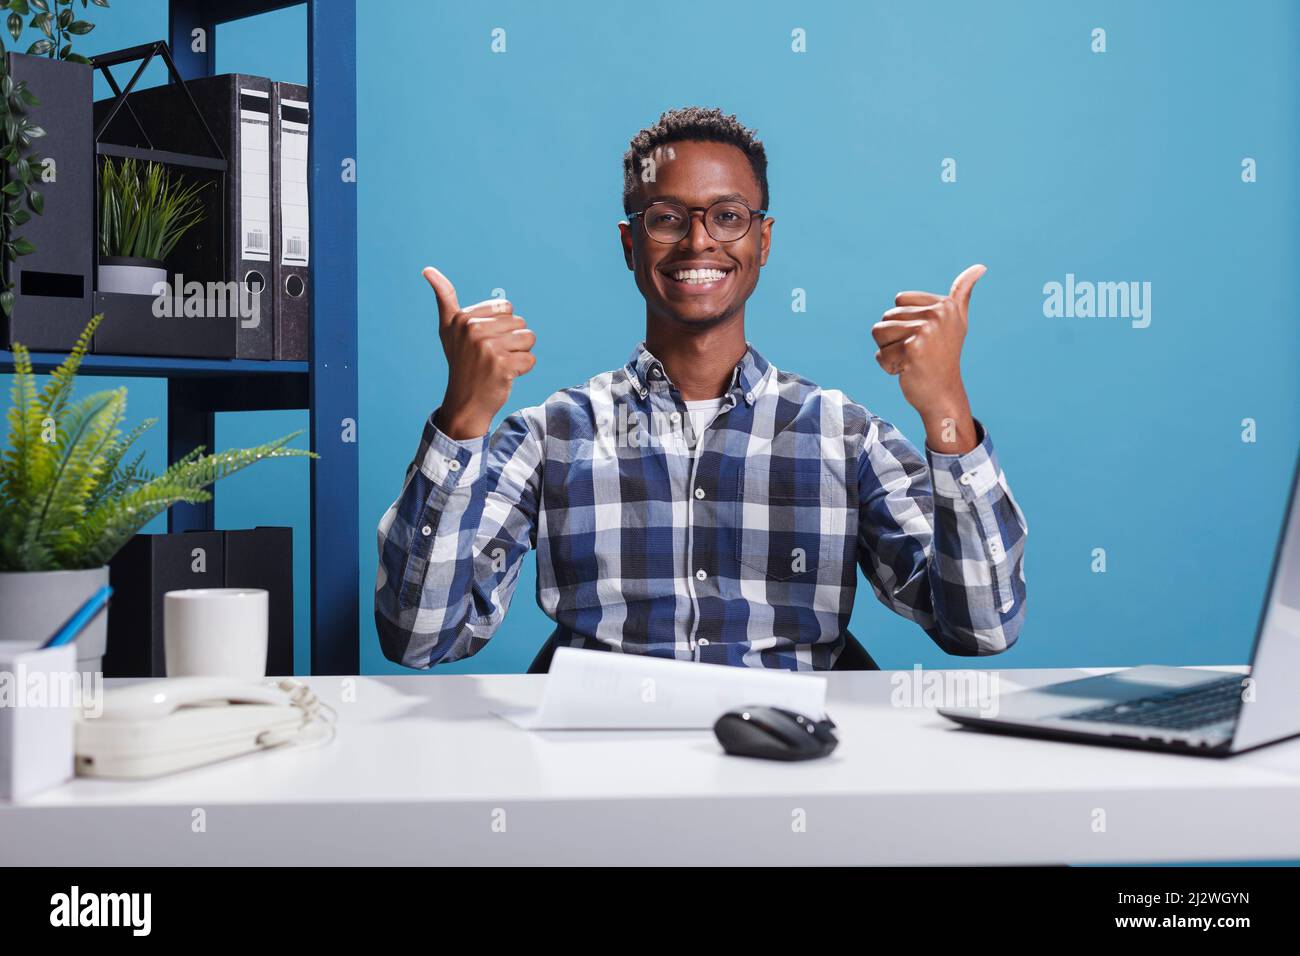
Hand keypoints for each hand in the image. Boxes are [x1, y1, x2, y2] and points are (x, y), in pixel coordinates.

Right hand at [423, 266, 536, 439]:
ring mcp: (487, 348)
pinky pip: (530, 359)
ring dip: (519, 354)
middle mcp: (473, 330)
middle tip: (492, 356)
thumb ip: (444, 298)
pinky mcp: (502, 366)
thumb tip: (428, 269)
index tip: (484, 341)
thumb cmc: (461, 362)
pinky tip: (505, 376)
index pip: (506, 307)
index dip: (501, 325)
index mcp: (463, 318)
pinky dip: (523, 370)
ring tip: (500, 364)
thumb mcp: (448, 329)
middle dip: (512, 340)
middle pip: (519, 322)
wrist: (465, 402)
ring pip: (528, 339)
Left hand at [872, 264, 985, 452]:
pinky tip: (907, 371)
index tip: (924, 337)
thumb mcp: (957, 321)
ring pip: (879, 332)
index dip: (903, 322)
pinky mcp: (912, 349)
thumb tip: (980, 266)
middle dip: (894, 338)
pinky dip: (888, 367)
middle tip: (918, 353)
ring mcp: (926, 331)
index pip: (898, 301)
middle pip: (887, 316)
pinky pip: (880, 354)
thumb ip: (962, 293)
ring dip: (888, 351)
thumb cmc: (944, 357)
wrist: (942, 394)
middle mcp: (938, 315)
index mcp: (945, 305)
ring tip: (911, 360)